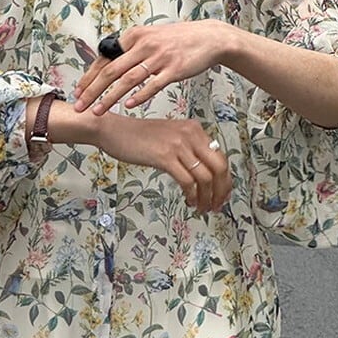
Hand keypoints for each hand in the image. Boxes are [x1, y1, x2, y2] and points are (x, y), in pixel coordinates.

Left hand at [74, 20, 225, 114]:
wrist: (209, 38)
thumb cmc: (177, 41)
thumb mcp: (149, 37)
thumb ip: (129, 50)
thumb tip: (108, 65)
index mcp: (134, 36)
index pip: (104, 59)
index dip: (88, 77)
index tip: (77, 92)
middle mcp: (143, 45)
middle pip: (110, 71)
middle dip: (92, 90)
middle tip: (79, 106)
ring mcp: (159, 57)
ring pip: (128, 80)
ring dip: (110, 97)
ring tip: (97, 111)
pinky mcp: (174, 68)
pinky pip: (153, 84)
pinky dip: (140, 96)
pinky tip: (128, 105)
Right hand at [97, 114, 230, 213]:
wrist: (113, 130)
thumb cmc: (137, 136)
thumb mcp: (170, 137)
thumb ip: (188, 149)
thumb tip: (204, 172)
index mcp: (194, 129)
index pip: (220, 157)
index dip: (225, 180)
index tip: (222, 194)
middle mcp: (190, 134)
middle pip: (219, 167)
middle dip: (221, 191)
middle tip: (216, 205)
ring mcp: (178, 145)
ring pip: (205, 177)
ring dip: (206, 198)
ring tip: (202, 208)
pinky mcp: (165, 157)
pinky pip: (188, 181)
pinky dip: (192, 195)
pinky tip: (188, 201)